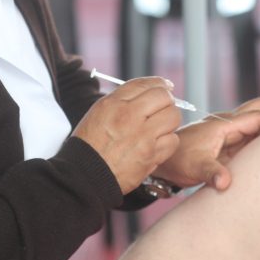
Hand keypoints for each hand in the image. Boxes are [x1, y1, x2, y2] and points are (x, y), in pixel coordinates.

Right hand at [73, 77, 181, 193]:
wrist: (86, 176)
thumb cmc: (90, 146)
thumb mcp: (99, 113)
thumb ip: (122, 100)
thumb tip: (147, 93)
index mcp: (114, 104)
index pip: (144, 83)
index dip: (159, 83)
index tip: (165, 87)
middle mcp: (129, 116)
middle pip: (164, 97)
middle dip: (167, 101)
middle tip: (164, 108)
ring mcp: (142, 136)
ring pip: (173, 116)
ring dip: (170, 121)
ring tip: (161, 127)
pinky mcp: (151, 155)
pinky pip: (173, 140)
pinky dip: (169, 141)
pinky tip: (158, 144)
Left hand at [153, 97, 259, 191]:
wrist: (164, 162)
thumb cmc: (178, 160)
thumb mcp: (195, 168)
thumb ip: (212, 173)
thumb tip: (225, 183)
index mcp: (223, 125)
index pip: (254, 116)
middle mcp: (228, 125)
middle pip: (257, 110)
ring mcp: (228, 134)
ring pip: (255, 123)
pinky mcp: (228, 144)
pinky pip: (250, 137)